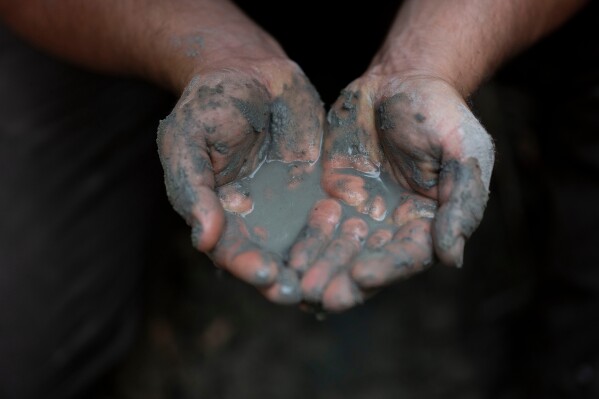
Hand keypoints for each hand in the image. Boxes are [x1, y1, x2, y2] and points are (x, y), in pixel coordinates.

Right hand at [157, 59, 323, 303]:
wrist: (251, 72)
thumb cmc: (210, 105)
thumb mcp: (187, 140)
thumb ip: (192, 188)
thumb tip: (203, 238)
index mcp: (220, 216)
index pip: (231, 251)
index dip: (246, 264)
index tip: (265, 274)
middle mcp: (256, 221)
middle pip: (270, 258)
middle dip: (285, 278)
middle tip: (301, 292)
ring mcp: (289, 208)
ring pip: (304, 245)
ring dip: (317, 264)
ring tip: (333, 280)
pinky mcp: (318, 190)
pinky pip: (331, 216)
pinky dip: (342, 234)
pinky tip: (356, 243)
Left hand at [293, 73, 493, 310]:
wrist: (400, 81)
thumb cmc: (440, 113)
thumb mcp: (465, 149)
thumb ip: (463, 200)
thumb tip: (451, 257)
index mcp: (428, 223)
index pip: (408, 256)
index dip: (387, 268)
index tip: (362, 275)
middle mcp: (392, 227)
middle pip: (368, 262)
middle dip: (344, 280)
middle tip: (318, 295)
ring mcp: (361, 214)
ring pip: (338, 250)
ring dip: (319, 268)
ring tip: (296, 284)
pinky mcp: (332, 197)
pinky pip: (315, 225)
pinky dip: (303, 243)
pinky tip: (285, 259)